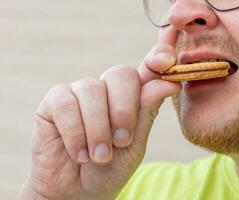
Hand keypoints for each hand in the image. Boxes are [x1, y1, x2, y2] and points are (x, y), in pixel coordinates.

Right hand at [17, 43, 180, 199]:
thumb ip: (147, 112)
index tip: (167, 60)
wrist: (78, 191)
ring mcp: (80, 92)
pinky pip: (65, 103)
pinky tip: (79, 153)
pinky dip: (75, 132)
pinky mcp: (54, 101)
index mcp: (131, 97)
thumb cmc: (110, 167)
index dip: (159, 56)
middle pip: (121, 74)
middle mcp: (106, 90)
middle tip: (121, 142)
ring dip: (98, 129)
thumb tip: (168, 82)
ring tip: (99, 156)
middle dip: (123, 111)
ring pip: (92, 89)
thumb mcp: (135, 144)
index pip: (148, 68)